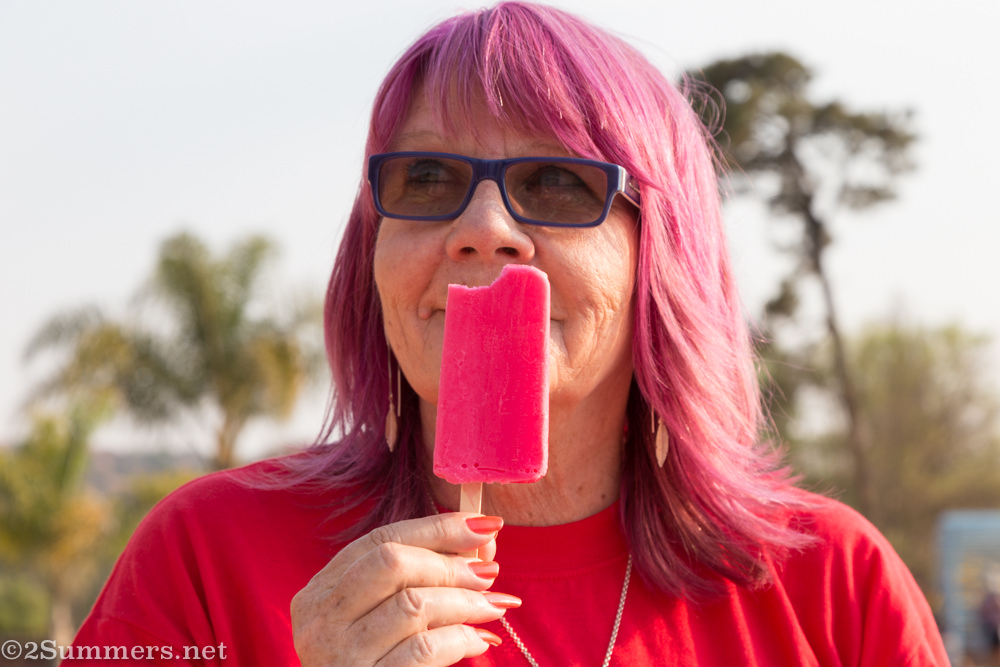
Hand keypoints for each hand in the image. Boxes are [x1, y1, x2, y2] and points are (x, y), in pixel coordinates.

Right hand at [291, 512, 516, 665]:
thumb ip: (416, 579)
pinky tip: (480, 639)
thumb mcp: (380, 615)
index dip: (436, 527)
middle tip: (489, 572)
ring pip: (414, 605)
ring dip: (465, 601)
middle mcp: (322, 621)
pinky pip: (425, 651)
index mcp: (320, 593)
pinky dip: (461, 639)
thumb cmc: (377, 661)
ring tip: (495, 606)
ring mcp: (340, 656)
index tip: (483, 526)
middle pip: (391, 563)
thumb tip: (480, 546)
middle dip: (450, 562)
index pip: (380, 539)